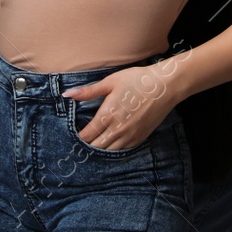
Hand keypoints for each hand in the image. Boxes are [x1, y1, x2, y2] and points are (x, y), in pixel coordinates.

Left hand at [61, 61, 181, 151]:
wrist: (165, 87)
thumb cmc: (137, 80)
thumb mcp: (110, 82)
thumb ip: (88, 91)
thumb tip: (67, 94)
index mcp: (108, 115)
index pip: (87, 135)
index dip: (79, 137)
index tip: (75, 135)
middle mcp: (118, 129)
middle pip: (97, 146)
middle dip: (88, 145)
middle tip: (83, 142)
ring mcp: (130, 135)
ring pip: (109, 151)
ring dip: (101, 149)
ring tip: (95, 144)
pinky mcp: (140, 138)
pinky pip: (123, 150)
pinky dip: (114, 148)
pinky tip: (111, 143)